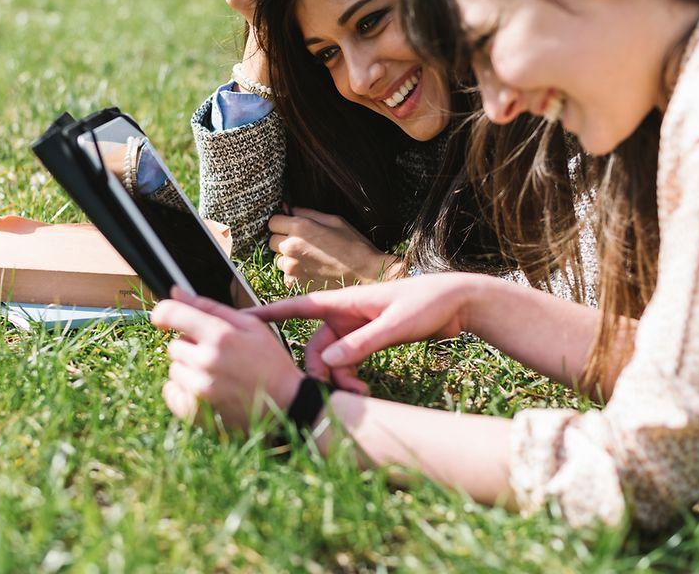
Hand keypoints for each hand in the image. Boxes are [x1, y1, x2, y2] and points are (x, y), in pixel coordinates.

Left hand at [152, 287, 303, 431]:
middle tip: (216, 352)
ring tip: (216, 372)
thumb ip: (209, 306)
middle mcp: (206, 362)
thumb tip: (176, 291)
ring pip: (174, 368)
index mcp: (220, 336)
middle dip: (190, 345)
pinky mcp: (195, 412)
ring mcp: (199, 389)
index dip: (164, 312)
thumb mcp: (250, 325)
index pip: (171, 314)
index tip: (166, 316)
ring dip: (188, 368)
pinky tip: (204, 387)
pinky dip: (182, 388)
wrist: (286, 404)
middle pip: (173, 344)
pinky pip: (170, 392)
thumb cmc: (271, 362)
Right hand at [248, 274, 479, 390]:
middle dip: (321, 372)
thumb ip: (362, 343)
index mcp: (344, 302)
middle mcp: (344, 315)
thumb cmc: (428, 302)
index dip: (267, 314)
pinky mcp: (368, 342)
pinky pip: (347, 363)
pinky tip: (363, 392)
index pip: (298, 307)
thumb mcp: (395, 323)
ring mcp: (355, 330)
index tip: (240, 321)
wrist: (458, 303)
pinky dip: (350, 378)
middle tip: (340, 393)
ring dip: (339, 380)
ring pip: (331, 360)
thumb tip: (328, 361)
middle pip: (314, 347)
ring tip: (360, 395)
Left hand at [268, 207, 401, 290]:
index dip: (282, 223)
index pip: (272, 222)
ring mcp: (291, 268)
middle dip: (283, 239)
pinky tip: (312, 271)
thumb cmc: (354, 245)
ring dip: (288, 258)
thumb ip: (308, 213)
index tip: (290, 226)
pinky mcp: (294, 285)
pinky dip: (294, 274)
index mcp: (300, 228)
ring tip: (309, 258)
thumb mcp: (334, 220)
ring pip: (277, 259)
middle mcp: (291, 247)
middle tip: (302, 243)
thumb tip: (290, 209)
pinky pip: (285, 276)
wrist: (367, 275)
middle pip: (271, 241)